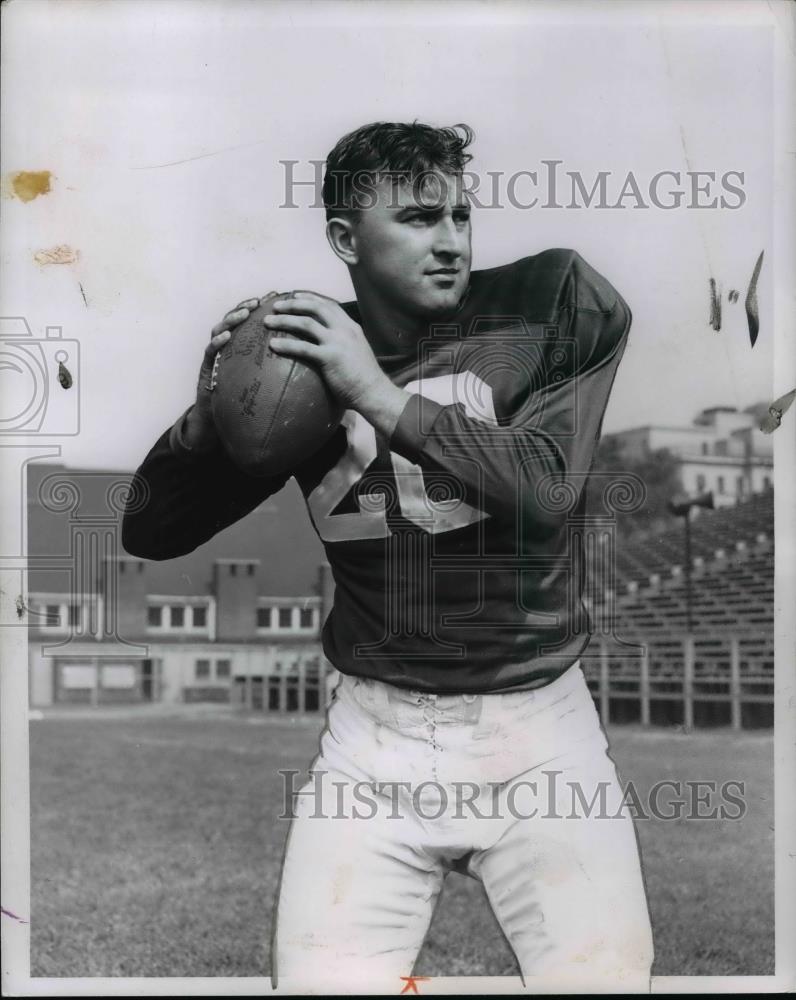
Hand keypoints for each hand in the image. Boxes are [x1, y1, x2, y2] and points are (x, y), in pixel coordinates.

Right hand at [182, 293, 275, 449]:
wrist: (219, 421)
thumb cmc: (245, 402)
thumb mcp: (265, 383)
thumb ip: (280, 371)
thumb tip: (312, 366)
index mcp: (242, 347)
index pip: (252, 322)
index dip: (263, 308)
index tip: (278, 297)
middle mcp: (228, 346)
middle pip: (235, 320)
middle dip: (246, 307)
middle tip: (259, 301)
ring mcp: (216, 355)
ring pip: (220, 329)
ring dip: (232, 319)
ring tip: (244, 313)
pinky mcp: (207, 367)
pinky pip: (210, 352)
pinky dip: (217, 342)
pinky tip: (226, 337)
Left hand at [265, 292, 402, 420]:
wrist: (374, 393)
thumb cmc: (365, 379)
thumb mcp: (358, 352)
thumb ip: (345, 344)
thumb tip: (329, 345)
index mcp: (351, 327)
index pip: (329, 305)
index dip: (310, 298)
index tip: (295, 296)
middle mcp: (345, 330)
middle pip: (316, 307)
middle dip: (293, 304)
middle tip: (276, 306)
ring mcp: (338, 342)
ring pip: (306, 323)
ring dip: (284, 320)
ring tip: (268, 322)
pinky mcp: (330, 357)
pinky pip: (303, 347)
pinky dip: (286, 344)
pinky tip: (273, 346)